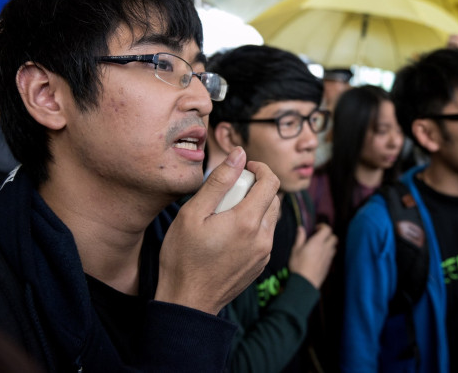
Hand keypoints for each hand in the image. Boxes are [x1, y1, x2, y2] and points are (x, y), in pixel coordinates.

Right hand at [155, 147, 280, 314]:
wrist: (188, 301)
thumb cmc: (184, 257)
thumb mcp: (193, 213)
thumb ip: (219, 181)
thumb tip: (238, 155)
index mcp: (248, 221)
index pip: (271, 182)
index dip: (260, 168)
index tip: (244, 168)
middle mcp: (263, 237)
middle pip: (274, 199)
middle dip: (257, 187)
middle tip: (231, 191)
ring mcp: (264, 253)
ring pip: (270, 218)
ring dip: (256, 207)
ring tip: (227, 213)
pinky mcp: (260, 265)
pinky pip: (264, 236)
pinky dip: (253, 226)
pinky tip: (229, 233)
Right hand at [288, 223, 337, 289]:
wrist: (305, 283)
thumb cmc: (298, 265)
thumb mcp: (295, 250)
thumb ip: (300, 238)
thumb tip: (301, 228)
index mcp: (317, 242)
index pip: (327, 229)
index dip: (323, 226)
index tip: (316, 229)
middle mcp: (326, 249)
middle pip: (334, 238)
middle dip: (328, 235)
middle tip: (319, 237)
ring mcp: (328, 258)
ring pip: (334, 247)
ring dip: (329, 245)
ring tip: (319, 247)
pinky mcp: (329, 266)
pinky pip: (331, 256)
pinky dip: (328, 253)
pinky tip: (319, 257)